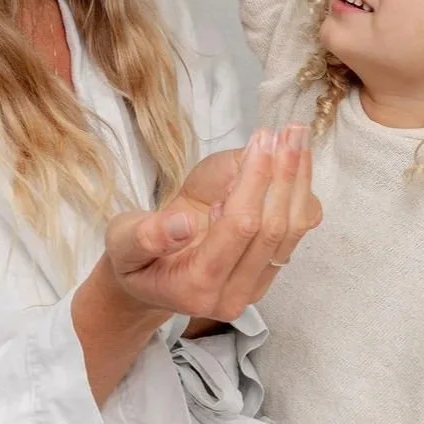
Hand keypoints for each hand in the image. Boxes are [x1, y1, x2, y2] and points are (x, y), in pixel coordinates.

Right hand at [104, 126, 321, 322]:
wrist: (151, 277)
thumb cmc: (135, 256)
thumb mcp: (122, 243)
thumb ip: (147, 236)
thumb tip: (184, 224)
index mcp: (196, 287)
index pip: (238, 229)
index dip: (254, 181)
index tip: (261, 139)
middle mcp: (234, 294)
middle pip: (272, 229)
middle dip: (283, 174)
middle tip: (289, 130)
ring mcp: (256, 285)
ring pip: (293, 230)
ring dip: (300, 178)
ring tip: (297, 135)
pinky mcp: (269, 270)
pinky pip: (297, 231)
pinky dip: (301, 190)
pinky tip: (296, 157)